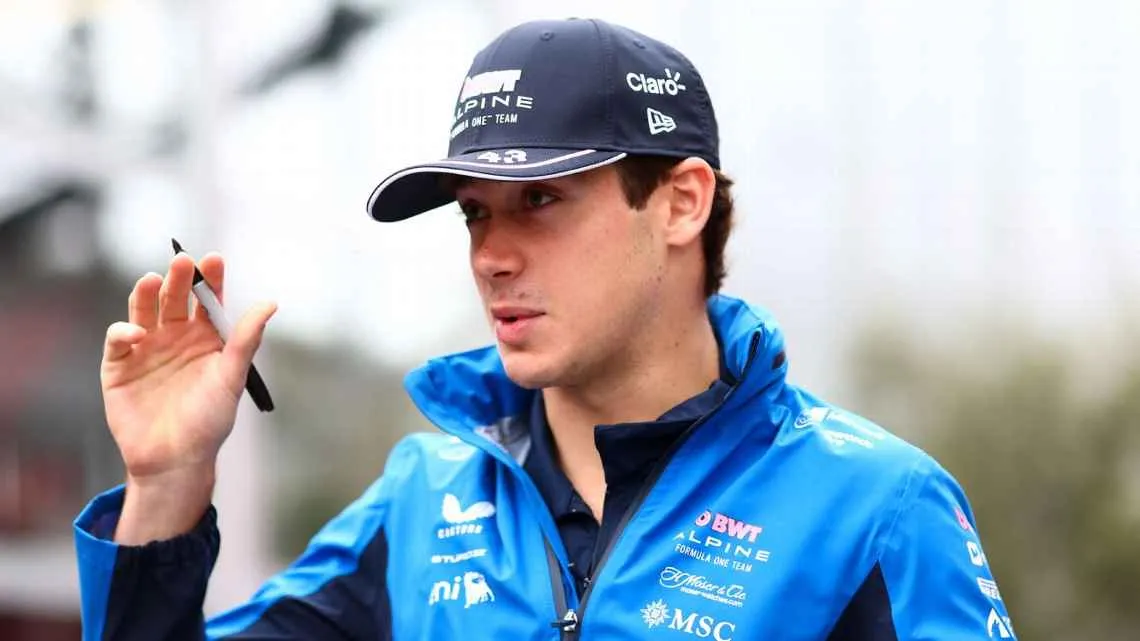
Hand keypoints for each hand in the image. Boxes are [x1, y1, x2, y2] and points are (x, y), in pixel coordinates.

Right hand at [101, 252, 275, 487]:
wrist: (175, 459)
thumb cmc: (209, 421)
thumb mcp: (231, 378)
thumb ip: (246, 340)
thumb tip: (270, 304)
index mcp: (207, 337)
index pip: (209, 300)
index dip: (211, 278)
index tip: (214, 259)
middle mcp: (176, 336)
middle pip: (176, 297)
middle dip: (179, 278)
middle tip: (183, 261)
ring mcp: (147, 348)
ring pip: (144, 309)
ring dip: (147, 293)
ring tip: (153, 280)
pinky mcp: (119, 364)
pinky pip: (119, 338)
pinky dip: (125, 330)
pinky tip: (138, 332)